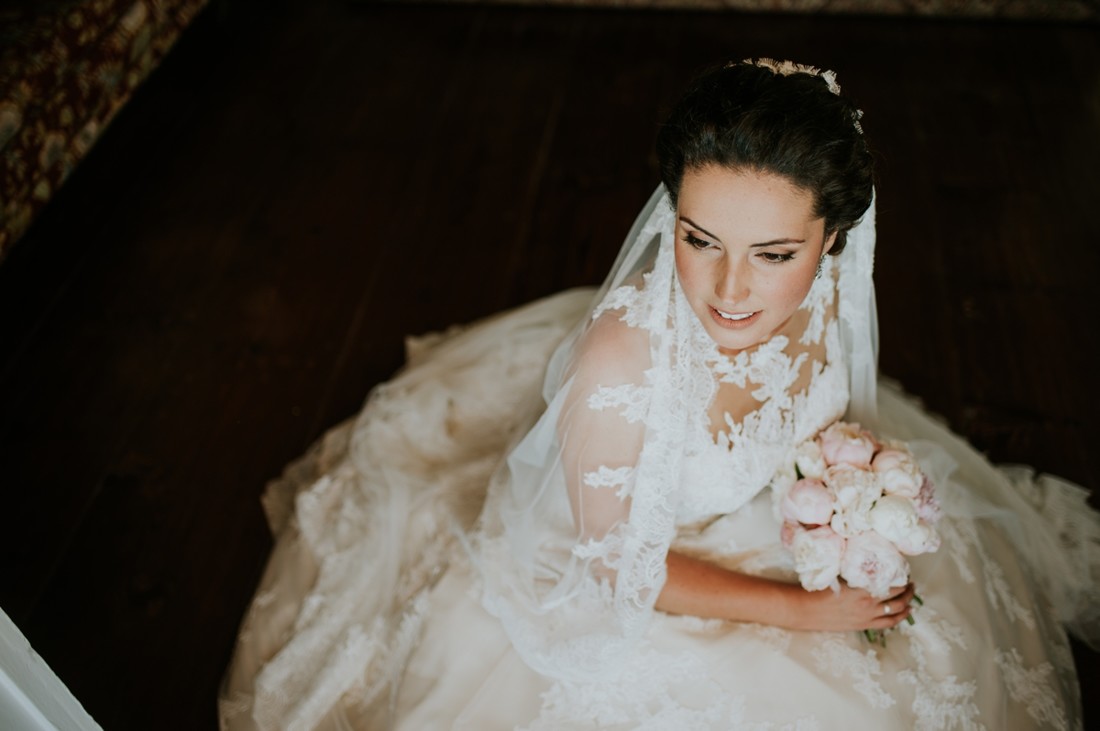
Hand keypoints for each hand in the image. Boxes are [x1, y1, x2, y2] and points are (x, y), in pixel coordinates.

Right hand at [794, 581, 915, 632]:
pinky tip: (901, 614)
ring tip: (910, 601)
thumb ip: (855, 573)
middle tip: (911, 585)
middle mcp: (868, 606)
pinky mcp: (862, 626)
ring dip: (906, 606)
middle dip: (908, 592)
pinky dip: (897, 619)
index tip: (904, 573)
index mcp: (862, 591)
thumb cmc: (819, 590)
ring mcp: (867, 618)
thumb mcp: (838, 576)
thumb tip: (866, 565)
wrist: (807, 610)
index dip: (901, 580)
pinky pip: (886, 624)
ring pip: (895, 614)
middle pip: (897, 600)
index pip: (891, 586)